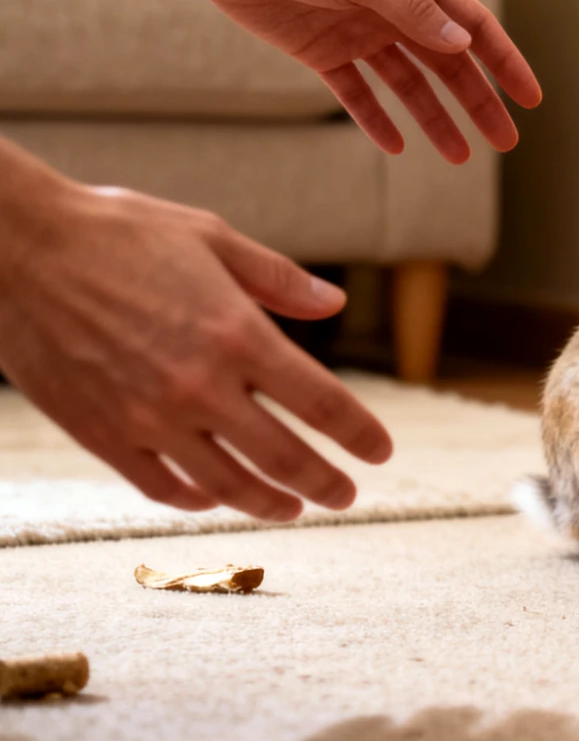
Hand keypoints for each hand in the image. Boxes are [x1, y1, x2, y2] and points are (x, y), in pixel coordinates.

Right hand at [0, 169, 393, 519]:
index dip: (359, 433)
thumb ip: (278, 279)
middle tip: (347, 496)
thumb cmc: (119, 232)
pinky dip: (198, 500)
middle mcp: (199, 385)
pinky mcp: (101, 434)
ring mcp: (149, 416)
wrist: (17, 249)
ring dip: (269, 503)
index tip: (381, 452)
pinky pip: (161, 486)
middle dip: (325, 483)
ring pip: (226, 485)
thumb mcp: (211, 238)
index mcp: (237, 333)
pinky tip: (217, 498)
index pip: (322, 402)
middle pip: (284, 457)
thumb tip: (336, 303)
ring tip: (294, 508)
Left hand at [18, 0, 542, 163]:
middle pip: (449, 64)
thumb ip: (411, 11)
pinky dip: (377, 119)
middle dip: (479, 103)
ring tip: (459, 157)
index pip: (473, 28)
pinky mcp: (323, 51)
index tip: (531, 98)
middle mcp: (393, 8)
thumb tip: (464, 45)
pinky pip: (359, 93)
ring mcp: (360, 32)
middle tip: (505, 142)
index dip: (505, 63)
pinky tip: (396, 146)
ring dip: (435, 119)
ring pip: (410, 84)